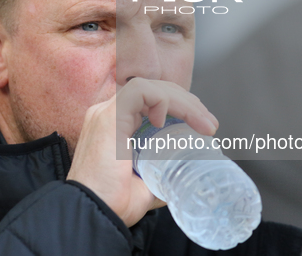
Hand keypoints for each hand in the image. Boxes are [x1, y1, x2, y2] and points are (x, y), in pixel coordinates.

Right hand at [67, 78, 217, 226]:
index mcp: (114, 127)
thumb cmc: (111, 204)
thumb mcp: (144, 188)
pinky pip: (140, 91)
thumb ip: (159, 178)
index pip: (150, 102)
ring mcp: (106, 113)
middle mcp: (108, 114)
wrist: (91, 215)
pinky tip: (169, 121)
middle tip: (209, 124)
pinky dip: (162, 100)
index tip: (203, 127)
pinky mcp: (109, 116)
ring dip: (182, 101)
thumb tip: (182, 179)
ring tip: (203, 123)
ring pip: (149, 86)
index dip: (179, 107)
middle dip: (187, 102)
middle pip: (153, 91)